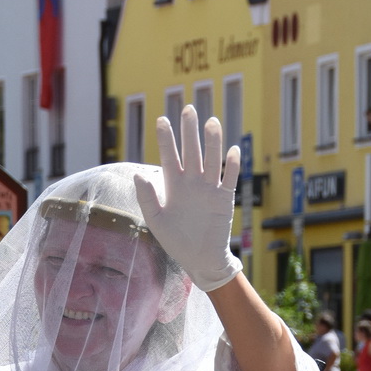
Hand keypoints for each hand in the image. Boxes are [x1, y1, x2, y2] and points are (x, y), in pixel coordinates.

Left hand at [134, 106, 240, 294]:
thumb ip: (147, 198)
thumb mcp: (157, 222)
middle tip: (188, 109)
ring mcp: (209, 189)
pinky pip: (229, 179)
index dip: (166, 139)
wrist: (200, 260)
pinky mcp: (224, 199)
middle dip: (189, 131)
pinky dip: (231, 166)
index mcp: (174, 186)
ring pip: (211, 159)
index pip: (169, 156)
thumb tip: (137, 174)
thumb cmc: (176, 242)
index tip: (161, 120)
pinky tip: (233, 151)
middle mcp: (192, 182)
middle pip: (191, 151)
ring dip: (212, 141)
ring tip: (211, 122)